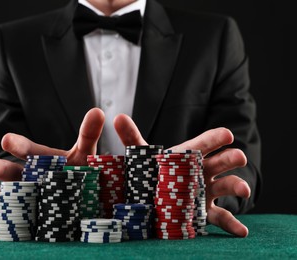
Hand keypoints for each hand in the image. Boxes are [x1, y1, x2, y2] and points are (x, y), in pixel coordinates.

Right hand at [0, 108, 104, 235]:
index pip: (27, 150)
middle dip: (0, 169)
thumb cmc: (81, 172)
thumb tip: (98, 111)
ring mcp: (27, 200)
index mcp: (41, 160)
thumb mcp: (85, 153)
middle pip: (13, 173)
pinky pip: (10, 225)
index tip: (7, 140)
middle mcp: (30, 179)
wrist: (85, 200)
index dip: (17, 144)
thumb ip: (88, 135)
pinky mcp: (27, 222)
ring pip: (7, 197)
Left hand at [114, 114, 249, 236]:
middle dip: (230, 159)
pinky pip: (222, 218)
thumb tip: (118, 117)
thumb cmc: (154, 172)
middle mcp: (202, 172)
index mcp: (188, 157)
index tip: (227, 134)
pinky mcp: (205, 212)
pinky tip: (242, 231)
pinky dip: (233, 224)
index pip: (203, 144)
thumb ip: (131, 137)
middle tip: (238, 156)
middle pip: (219, 163)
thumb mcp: (142, 156)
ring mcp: (206, 192)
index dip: (215, 139)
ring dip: (237, 186)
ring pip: (225, 187)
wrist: (155, 196)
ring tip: (243, 189)